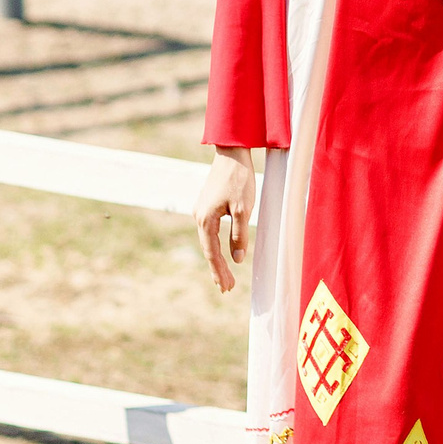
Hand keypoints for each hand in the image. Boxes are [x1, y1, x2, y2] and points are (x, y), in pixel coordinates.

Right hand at [194, 147, 255, 292]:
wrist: (232, 154)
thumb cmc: (239, 180)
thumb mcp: (244, 209)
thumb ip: (239, 235)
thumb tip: (237, 258)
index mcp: (205, 220)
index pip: (212, 253)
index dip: (220, 271)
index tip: (226, 288)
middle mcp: (198, 217)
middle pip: (208, 250)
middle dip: (217, 270)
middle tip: (226, 289)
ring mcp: (200, 210)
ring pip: (208, 241)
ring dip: (216, 258)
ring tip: (224, 276)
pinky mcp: (206, 205)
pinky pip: (209, 231)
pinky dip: (215, 245)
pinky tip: (220, 252)